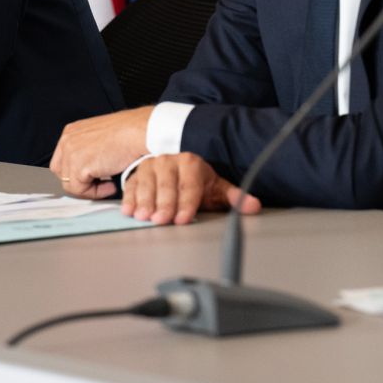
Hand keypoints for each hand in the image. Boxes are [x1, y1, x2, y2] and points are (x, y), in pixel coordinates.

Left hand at [50, 107, 153, 198]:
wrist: (140, 132)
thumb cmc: (130, 132)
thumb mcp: (102, 136)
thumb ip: (90, 149)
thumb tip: (90, 167)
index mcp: (72, 131)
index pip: (62, 160)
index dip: (77, 173)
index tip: (93, 178)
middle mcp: (68, 140)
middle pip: (63, 173)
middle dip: (81, 182)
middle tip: (100, 183)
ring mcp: (71, 153)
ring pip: (71, 184)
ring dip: (91, 188)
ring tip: (110, 183)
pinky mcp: (79, 167)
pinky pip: (81, 190)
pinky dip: (97, 192)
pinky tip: (111, 185)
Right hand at [119, 153, 261, 224]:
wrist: (173, 166)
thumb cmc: (196, 181)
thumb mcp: (215, 187)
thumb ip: (233, 198)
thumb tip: (254, 206)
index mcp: (191, 163)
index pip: (189, 186)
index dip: (187, 203)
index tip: (184, 219)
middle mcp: (169, 161)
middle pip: (166, 186)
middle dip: (164, 205)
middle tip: (162, 220)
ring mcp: (150, 167)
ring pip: (146, 185)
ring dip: (145, 202)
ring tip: (144, 217)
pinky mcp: (135, 175)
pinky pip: (130, 187)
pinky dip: (129, 199)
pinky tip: (129, 211)